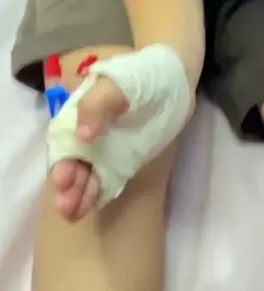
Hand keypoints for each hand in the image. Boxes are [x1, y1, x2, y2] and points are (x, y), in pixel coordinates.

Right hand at [51, 77, 127, 222]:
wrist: (174, 78)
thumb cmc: (141, 75)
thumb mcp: (117, 82)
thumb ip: (97, 104)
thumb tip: (83, 135)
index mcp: (79, 115)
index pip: (64, 144)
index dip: (61, 162)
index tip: (63, 180)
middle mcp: (88, 136)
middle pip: (73, 164)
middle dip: (68, 188)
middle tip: (66, 207)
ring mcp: (107, 150)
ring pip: (89, 176)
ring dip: (80, 196)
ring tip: (73, 215)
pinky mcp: (125, 160)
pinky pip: (109, 180)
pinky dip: (99, 194)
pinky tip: (92, 207)